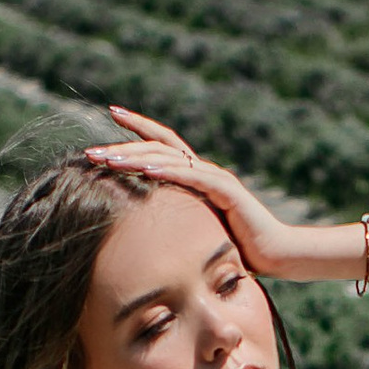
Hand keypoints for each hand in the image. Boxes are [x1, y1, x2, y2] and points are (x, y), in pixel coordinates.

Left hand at [82, 109, 299, 273]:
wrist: (277, 255)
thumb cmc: (239, 247)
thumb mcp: (198, 230)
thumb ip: (177, 220)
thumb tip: (145, 228)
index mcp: (197, 175)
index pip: (163, 143)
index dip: (138, 127)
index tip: (111, 113)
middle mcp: (205, 170)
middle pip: (158, 149)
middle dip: (123, 148)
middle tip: (92, 151)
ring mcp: (217, 178)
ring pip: (169, 160)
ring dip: (136, 158)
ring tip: (107, 160)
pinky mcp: (227, 192)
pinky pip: (192, 178)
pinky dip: (167, 173)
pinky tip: (144, 172)